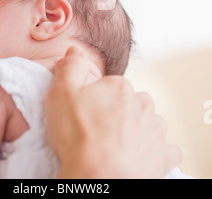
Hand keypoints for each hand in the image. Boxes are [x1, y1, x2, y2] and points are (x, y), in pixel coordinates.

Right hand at [45, 46, 182, 178]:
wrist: (96, 177)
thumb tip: (75, 50)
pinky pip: (167, 150)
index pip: (109, 85)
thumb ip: (69, 67)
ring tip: (119, 142)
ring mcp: (154, 131)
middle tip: (99, 128)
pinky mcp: (161, 157)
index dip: (95, 98)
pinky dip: (157, 151)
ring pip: (150, 122)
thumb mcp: (60, 93)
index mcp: (120, 87)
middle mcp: (142, 104)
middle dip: (119, 110)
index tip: (85, 112)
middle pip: (131, 101)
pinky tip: (143, 155)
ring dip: (139, 128)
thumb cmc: (77, 135)